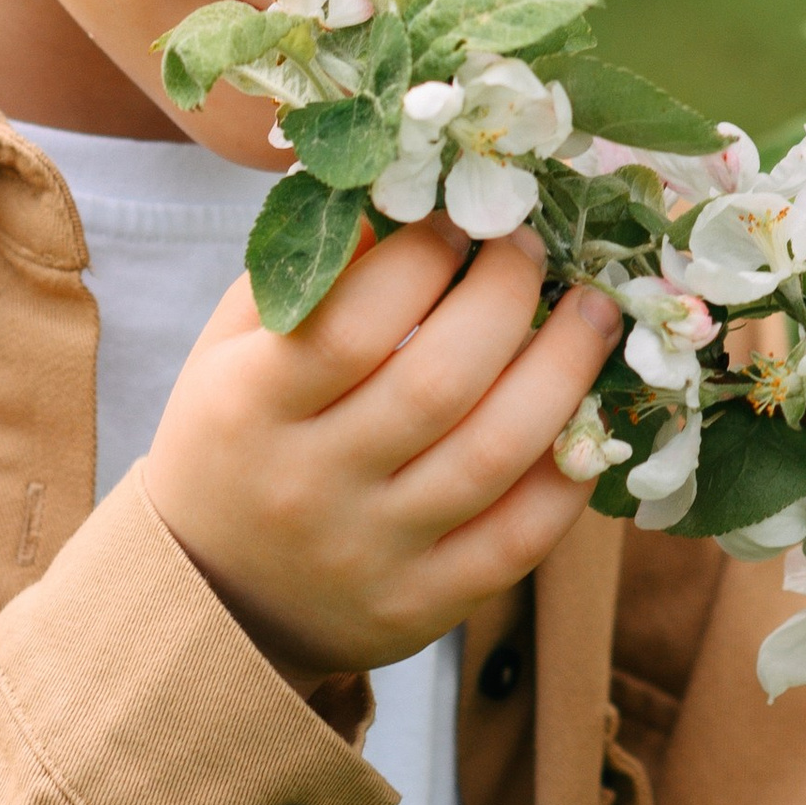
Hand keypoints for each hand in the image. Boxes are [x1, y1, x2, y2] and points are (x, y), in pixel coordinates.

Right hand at [141, 215, 622, 690]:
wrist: (213, 601)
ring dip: (564, 369)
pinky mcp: (423, 606)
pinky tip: (586, 413)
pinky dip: (569, 471)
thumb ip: (310, 275)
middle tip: (533, 247)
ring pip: (495, 455)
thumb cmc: (233, 440)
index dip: (425, 255)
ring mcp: (372, 554)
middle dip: (506, 295)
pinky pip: (521, 539)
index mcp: (250, 407)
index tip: (463, 214)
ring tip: (592, 312)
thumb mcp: (234, 349)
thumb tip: (411, 198)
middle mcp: (310, 486)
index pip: (353, 323)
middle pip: (438, 381)